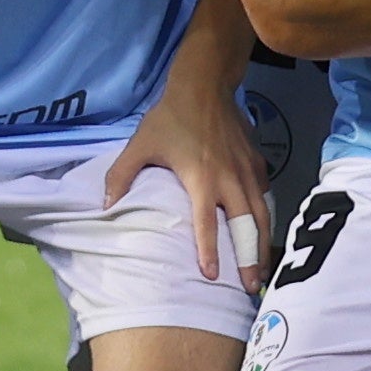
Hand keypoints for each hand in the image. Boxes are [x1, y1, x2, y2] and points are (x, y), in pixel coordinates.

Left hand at [103, 75, 277, 287]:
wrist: (204, 84)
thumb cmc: (170, 117)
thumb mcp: (139, 144)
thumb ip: (120, 177)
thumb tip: (104, 207)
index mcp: (202, 179)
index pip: (207, 223)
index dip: (210, 251)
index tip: (212, 277)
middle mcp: (230, 179)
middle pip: (246, 225)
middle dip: (251, 257)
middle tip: (253, 286)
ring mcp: (248, 170)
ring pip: (262, 213)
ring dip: (264, 242)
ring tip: (263, 267)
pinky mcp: (258, 161)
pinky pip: (264, 193)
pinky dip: (265, 213)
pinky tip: (262, 226)